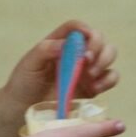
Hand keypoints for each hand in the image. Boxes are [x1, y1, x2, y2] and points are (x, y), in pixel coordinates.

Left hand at [3, 20, 119, 109]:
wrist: (25, 109)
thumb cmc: (24, 83)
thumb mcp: (29, 63)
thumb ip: (45, 50)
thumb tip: (65, 44)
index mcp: (61, 42)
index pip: (76, 27)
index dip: (83, 28)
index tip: (86, 36)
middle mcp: (77, 52)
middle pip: (98, 37)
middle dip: (97, 45)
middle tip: (86, 59)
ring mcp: (87, 69)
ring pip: (109, 54)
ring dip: (105, 60)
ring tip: (90, 74)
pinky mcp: (94, 86)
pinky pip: (111, 77)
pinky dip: (108, 80)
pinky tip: (95, 87)